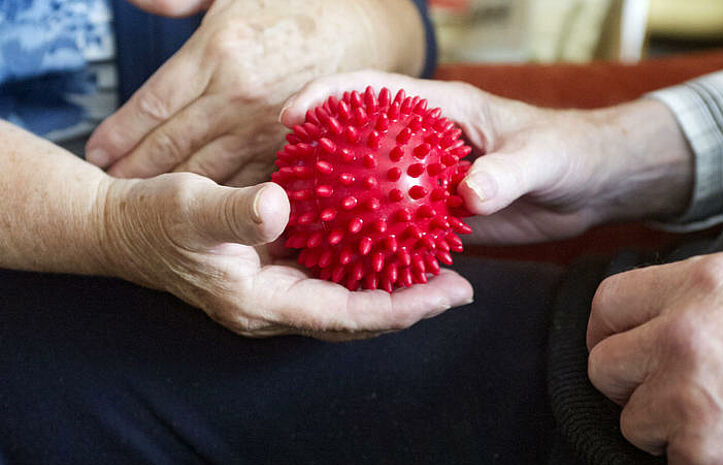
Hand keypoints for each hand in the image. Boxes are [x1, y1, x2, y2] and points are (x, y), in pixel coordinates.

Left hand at [86, 0, 424, 186]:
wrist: (366, 27)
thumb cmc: (298, 4)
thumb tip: (142, 5)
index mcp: (216, 53)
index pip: (151, 106)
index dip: (118, 135)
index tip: (96, 155)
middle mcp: (236, 96)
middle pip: (171, 147)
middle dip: (134, 172)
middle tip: (110, 191)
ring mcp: (266, 127)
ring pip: (206, 172)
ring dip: (171, 191)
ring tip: (145, 206)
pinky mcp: (293, 147)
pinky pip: (248, 182)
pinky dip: (222, 198)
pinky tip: (203, 210)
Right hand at [101, 173, 472, 339]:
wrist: (121, 227)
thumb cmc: (153, 219)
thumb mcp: (188, 207)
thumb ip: (234, 211)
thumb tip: (281, 206)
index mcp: (262, 303)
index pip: (346, 315)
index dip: (400, 309)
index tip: (446, 294)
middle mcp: (276, 307)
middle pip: (359, 318)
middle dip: (411, 306)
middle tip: (461, 286)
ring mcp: (277, 293)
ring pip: (350, 301)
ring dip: (395, 290)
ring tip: (442, 269)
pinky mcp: (276, 273)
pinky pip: (333, 276)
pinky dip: (366, 265)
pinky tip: (392, 242)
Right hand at [281, 70, 693, 244]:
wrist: (591, 185)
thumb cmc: (571, 154)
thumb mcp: (544, 158)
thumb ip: (508, 172)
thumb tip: (469, 194)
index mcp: (444, 110)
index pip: (377, 90)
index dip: (331, 95)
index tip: (293, 116)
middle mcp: (428, 142)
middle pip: (360, 139)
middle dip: (318, 151)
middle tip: (279, 177)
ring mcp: (430, 178)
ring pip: (373, 185)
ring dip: (342, 201)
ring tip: (300, 225)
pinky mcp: (442, 211)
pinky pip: (401, 223)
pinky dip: (379, 237)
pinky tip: (356, 263)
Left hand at [587, 252, 722, 463]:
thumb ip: (698, 298)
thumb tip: (649, 314)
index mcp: (705, 284)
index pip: (608, 302)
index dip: (608, 331)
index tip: (617, 347)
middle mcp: (686, 334)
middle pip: (605, 366)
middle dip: (631, 384)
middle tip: (668, 391)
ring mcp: (689, 396)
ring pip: (633, 420)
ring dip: (665, 427)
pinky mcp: (701, 453)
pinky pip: (668, 459)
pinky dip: (695, 460)